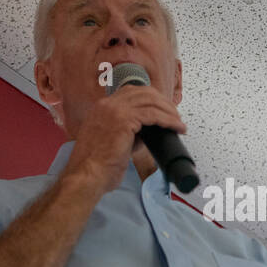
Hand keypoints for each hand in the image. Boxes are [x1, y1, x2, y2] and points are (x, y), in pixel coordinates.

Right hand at [64, 86, 186, 195]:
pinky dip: (168, 120)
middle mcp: (107, 104)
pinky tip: (177, 127)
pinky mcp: (124, 120)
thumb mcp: (113, 143)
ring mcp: (114, 110)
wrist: (87, 175)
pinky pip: (153, 115)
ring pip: (151, 101)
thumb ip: (129, 134)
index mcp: (102, 108)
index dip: (151, 99)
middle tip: (175, 115)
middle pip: (144, 92)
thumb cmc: (97, 166)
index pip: (131, 92)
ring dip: (169, 111)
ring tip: (179, 123)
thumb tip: (147, 133)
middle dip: (163, 102)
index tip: (163, 109)